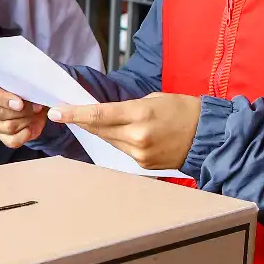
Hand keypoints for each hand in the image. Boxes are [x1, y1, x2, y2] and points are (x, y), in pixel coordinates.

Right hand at [0, 79, 47, 148]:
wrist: (35, 106)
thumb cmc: (29, 91)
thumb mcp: (29, 86)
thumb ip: (29, 90)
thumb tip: (34, 104)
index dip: (5, 99)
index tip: (20, 104)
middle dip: (20, 112)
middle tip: (33, 108)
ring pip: (7, 127)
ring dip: (25, 122)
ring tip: (31, 115)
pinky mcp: (0, 135)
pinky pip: (11, 141)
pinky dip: (24, 135)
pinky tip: (29, 128)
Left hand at [48, 93, 203, 171]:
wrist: (207, 135)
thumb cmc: (183, 110)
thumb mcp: (153, 99)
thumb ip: (126, 108)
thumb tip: (104, 114)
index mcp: (139, 114)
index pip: (98, 114)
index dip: (74, 114)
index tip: (56, 112)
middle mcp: (136, 136)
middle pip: (98, 129)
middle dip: (81, 120)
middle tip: (65, 112)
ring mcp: (139, 153)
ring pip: (108, 140)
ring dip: (100, 130)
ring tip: (100, 120)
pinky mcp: (143, 165)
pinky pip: (121, 151)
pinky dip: (118, 141)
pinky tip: (124, 134)